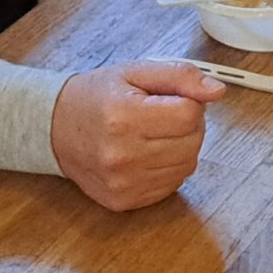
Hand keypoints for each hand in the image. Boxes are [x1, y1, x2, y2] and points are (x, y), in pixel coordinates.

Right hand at [51, 61, 222, 211]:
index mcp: (123, 117)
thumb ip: (180, 76)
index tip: (172, 98)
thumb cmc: (96, 97)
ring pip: (187, 165)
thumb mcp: (136, 71)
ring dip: (181, 147)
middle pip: (192, 142)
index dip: (189, 101)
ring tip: (155, 134)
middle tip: (165, 115)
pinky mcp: (124, 201)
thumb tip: (217, 91)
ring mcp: (122, 183)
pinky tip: (148, 154)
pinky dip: (169, 168)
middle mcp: (121, 155)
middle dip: (188, 125)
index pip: (190, 114)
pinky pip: (171, 185)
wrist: (55, 129)